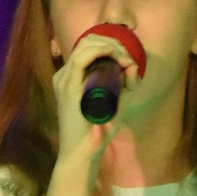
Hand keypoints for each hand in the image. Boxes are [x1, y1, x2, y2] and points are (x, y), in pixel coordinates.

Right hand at [51, 26, 140, 177]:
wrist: (82, 154)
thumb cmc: (97, 132)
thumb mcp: (114, 102)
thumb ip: (124, 86)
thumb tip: (132, 67)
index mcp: (70, 77)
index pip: (88, 47)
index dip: (110, 45)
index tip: (127, 59)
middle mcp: (64, 75)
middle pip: (87, 42)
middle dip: (112, 42)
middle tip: (128, 58)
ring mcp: (64, 80)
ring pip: (86, 45)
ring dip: (110, 46)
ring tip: (125, 59)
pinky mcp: (68, 87)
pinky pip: (83, 58)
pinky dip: (101, 51)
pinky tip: (114, 55)